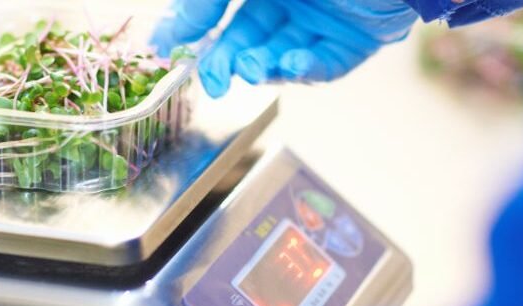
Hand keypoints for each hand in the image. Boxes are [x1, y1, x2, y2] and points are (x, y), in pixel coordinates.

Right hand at [152, 0, 418, 96]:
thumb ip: (202, 1)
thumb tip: (164, 37)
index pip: (221, 12)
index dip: (198, 35)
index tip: (175, 60)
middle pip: (248, 38)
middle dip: (230, 61)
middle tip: (217, 81)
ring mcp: (325, 19)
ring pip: (283, 55)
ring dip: (265, 67)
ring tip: (257, 66)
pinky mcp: (358, 40)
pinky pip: (325, 64)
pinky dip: (305, 70)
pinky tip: (293, 66)